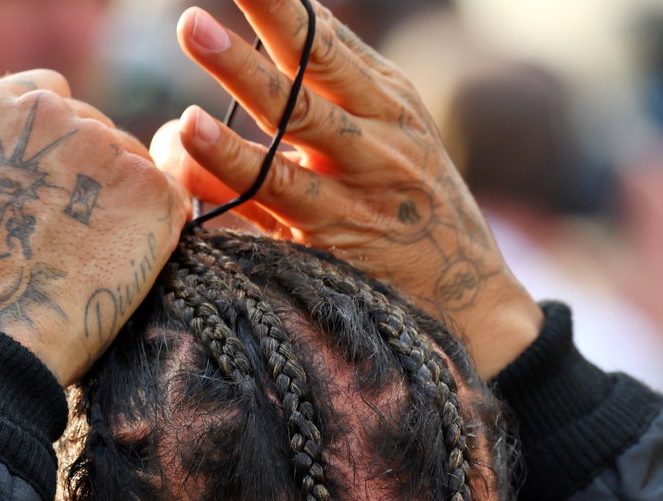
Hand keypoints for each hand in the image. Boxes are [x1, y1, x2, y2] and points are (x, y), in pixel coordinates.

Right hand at [0, 70, 190, 385]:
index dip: (56, 143)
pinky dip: (155, 233)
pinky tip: (122, 267)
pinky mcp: (148, 187)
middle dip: (90, 174)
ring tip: (90, 260)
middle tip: (75, 236)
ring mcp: (102, 145)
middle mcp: (47, 112)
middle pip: (94, 128)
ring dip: (122, 203)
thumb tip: (10, 162)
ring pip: (132, 163)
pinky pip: (170, 200)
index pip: (48, 98)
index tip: (54, 183)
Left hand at [150, 0, 541, 376]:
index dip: (285, 11)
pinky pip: (273, 201)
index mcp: (391, 106)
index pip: (330, 45)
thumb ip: (341, 93)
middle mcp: (380, 141)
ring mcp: (358, 193)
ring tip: (194, 59)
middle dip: (257, 40)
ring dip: (238, 99)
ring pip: (293, 133)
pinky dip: (229, 173)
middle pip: (312, 78)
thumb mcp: (394, 143)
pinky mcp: (334, 243)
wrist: (473, 309)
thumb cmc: (415, 217)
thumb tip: (292, 31)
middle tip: (196, 21)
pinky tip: (189, 147)